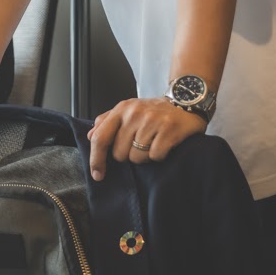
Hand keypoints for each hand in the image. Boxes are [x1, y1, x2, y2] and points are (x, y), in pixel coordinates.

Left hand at [86, 97, 206, 180]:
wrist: (185, 100)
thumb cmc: (154, 110)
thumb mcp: (128, 109)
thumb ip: (107, 121)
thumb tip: (91, 136)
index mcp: (121, 109)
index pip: (101, 138)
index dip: (96, 159)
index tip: (97, 174)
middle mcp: (134, 113)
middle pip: (119, 154)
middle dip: (128, 155)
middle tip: (140, 144)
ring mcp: (152, 121)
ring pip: (137, 157)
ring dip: (144, 156)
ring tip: (152, 142)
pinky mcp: (169, 129)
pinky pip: (155, 156)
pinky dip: (159, 155)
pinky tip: (163, 144)